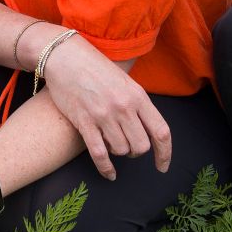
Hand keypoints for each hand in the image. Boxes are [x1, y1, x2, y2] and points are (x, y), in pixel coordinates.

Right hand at [38, 34, 169, 179]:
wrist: (66, 57)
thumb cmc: (96, 69)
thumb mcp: (125, 81)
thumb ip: (137, 104)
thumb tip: (147, 130)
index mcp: (138, 96)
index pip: (161, 132)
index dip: (165, 154)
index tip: (162, 166)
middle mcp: (124, 107)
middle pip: (141, 146)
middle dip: (136, 151)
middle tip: (128, 146)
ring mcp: (104, 115)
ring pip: (121, 150)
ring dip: (118, 152)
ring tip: (111, 141)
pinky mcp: (85, 122)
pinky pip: (100, 154)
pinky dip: (106, 168)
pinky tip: (110, 174)